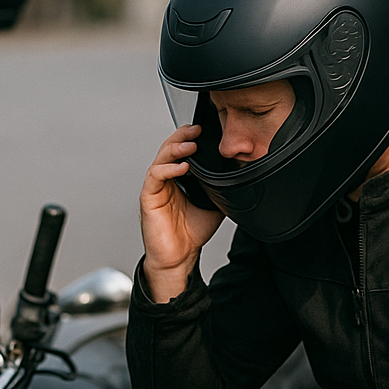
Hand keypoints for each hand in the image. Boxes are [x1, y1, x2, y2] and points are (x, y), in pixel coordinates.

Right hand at [140, 124, 223, 301]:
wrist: (179, 258)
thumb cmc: (191, 234)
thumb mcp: (215, 205)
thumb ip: (221, 188)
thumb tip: (239, 176)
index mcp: (179, 179)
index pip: (181, 150)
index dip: (190, 138)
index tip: (204, 131)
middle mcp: (165, 180)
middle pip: (169, 148)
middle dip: (182, 136)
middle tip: (196, 130)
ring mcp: (156, 188)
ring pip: (161, 158)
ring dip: (175, 148)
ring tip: (191, 145)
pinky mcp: (148, 197)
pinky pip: (155, 176)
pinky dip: (168, 168)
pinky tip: (182, 167)